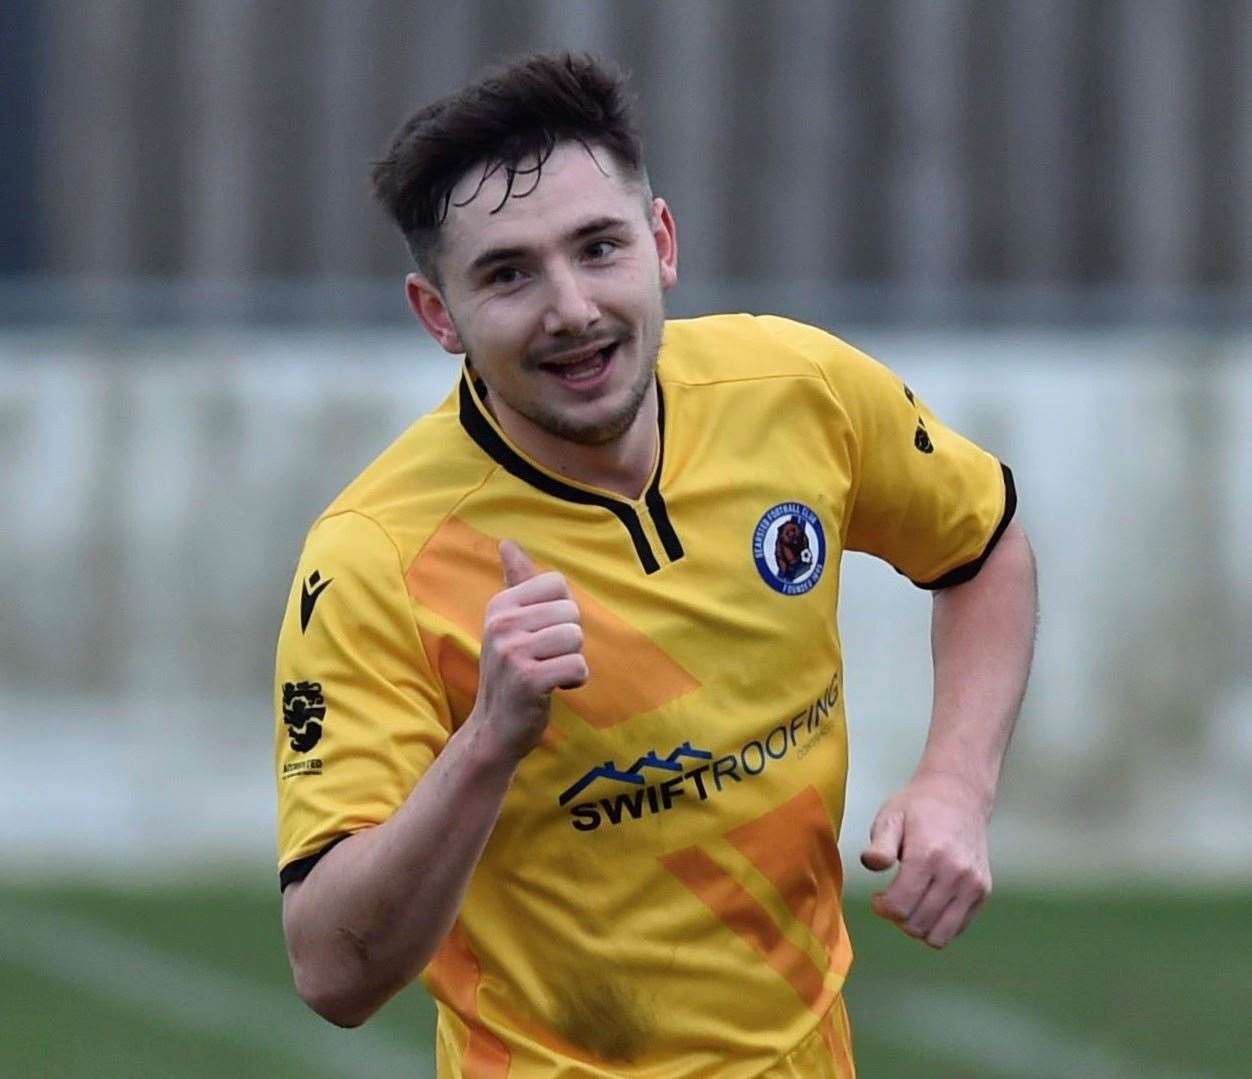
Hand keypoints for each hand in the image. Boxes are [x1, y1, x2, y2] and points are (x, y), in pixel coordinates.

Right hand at [470, 540, 587, 760]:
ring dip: (571, 660)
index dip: (561, 612)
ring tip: (548, 672)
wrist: (495, 728)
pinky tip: (554, 688)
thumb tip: (508, 543)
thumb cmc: (511, 671)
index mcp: (500, 605)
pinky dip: (575, 680)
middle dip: (568, 639)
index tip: (540, 634)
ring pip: (576, 637)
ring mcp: (512, 652)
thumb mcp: (508, 623)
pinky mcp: (528, 680)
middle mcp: (501, 624)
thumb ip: (515, 581)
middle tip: (544, 659)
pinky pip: (578, 666)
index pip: (558, 584)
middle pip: (571, 612)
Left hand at [860, 774, 991, 948]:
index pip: (900, 906)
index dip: (882, 908)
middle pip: (917, 924)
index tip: (878, 897)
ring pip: (938, 935)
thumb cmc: (918, 808)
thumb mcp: (891, 817)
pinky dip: (938, 925)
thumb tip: (871, 864)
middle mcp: (955, 872)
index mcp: (928, 854)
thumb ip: (880, 845)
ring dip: (918, 927)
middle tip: (892, 899)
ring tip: (911, 905)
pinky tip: (929, 903)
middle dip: (897, 918)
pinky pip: (957, 929)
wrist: (959, 797)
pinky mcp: (983, 892)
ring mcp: (973, 885)